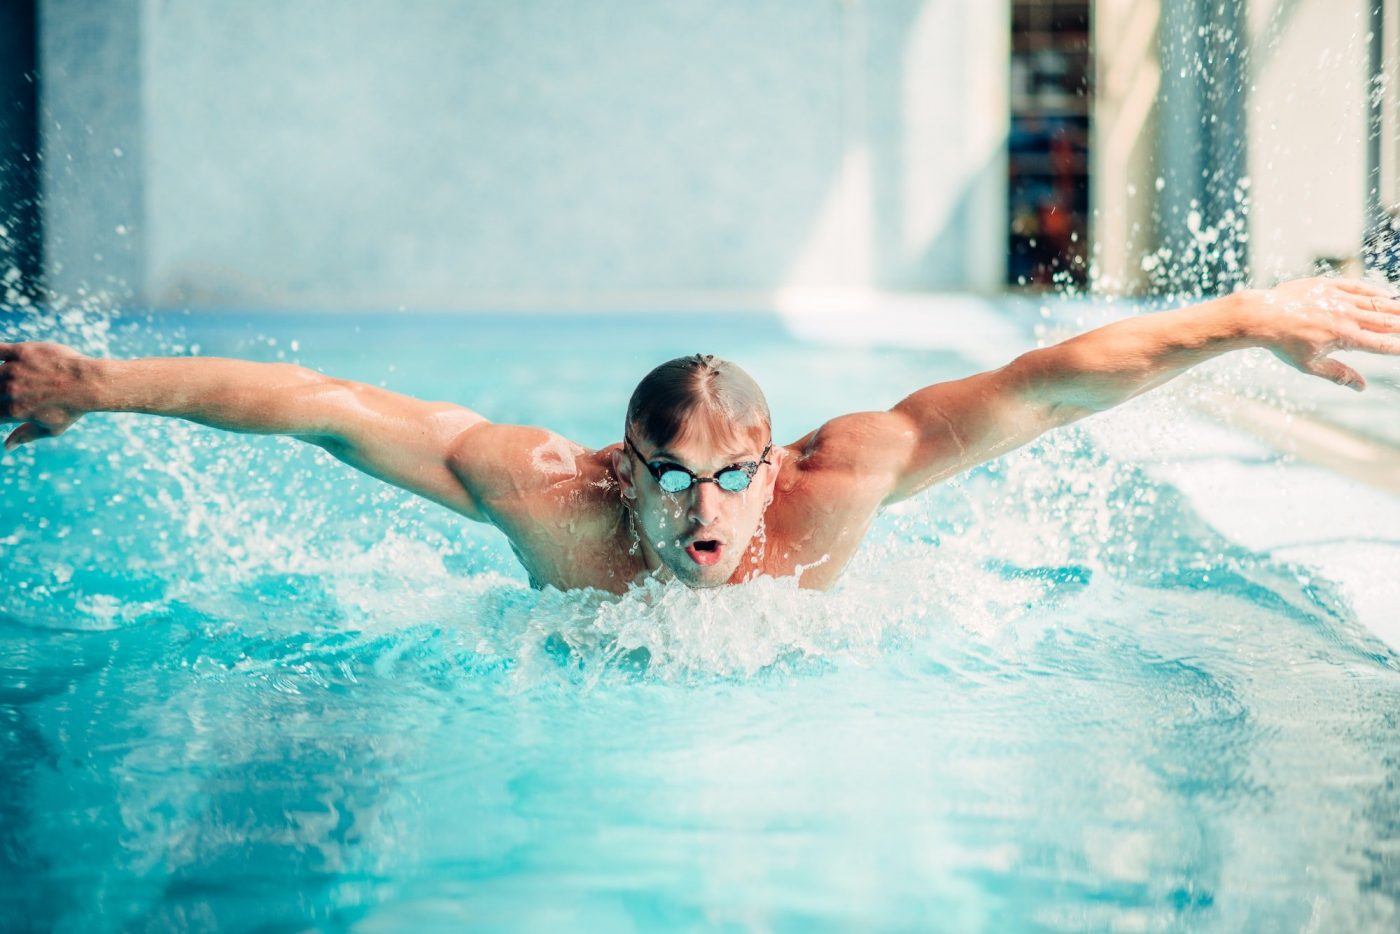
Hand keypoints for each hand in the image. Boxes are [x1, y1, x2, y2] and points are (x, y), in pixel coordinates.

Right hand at [0, 341, 97, 449]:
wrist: (90, 383)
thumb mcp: (51, 429)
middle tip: (21, 391)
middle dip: (0, 394)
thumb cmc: (73, 408)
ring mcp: (14, 370)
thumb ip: (25, 436)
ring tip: (17, 380)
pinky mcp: (22, 352)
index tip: (8, 406)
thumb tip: (6, 447)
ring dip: (1, 376)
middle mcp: (10, 391)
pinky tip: (4, 358)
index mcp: (14, 411)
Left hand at [1244, 276, 1399, 390]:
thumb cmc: (1283, 344)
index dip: (1398, 347)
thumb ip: (1338, 375)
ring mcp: (1339, 299)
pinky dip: (1375, 292)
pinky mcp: (1329, 286)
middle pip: (1386, 321)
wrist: (1262, 316)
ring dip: (1395, 309)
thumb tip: (1362, 387)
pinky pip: (1358, 287)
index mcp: (1345, 337)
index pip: (1381, 344)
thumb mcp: (1309, 365)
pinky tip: (1388, 296)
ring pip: (1376, 303)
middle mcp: (1347, 317)